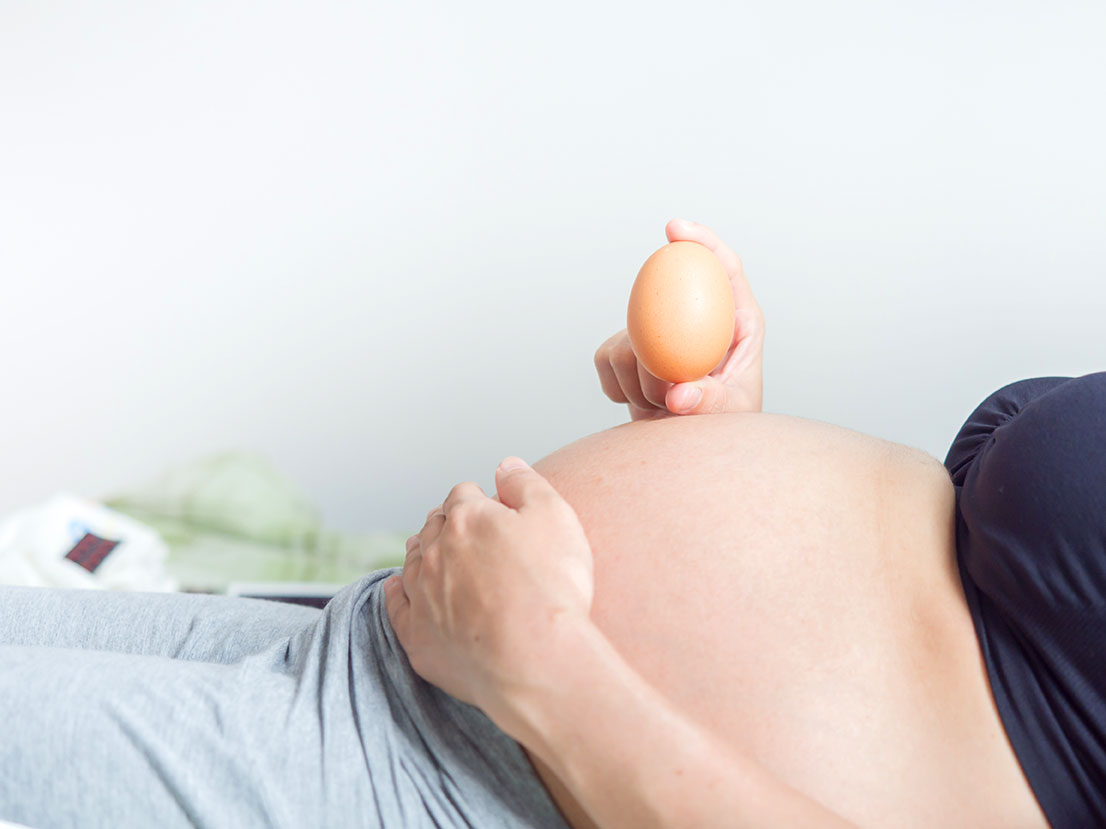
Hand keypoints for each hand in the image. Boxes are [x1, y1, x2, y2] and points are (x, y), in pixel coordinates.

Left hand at [384, 457, 593, 720]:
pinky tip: (400, 590)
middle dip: (449, 525)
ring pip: (412, 563)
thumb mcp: (555, 516)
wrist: (536, 660)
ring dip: (422, 555)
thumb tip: (506, 465)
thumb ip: (527, 484)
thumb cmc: (551, 587)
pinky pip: (396, 607)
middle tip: (466, 534)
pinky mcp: (418, 637)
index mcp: (468, 518)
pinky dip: (398, 594)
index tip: (492, 511)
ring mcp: (421, 596)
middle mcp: (435, 552)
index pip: (464, 495)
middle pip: (435, 526)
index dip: (480, 500)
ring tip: (434, 556)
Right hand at [595, 218, 764, 419]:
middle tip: (665, 392)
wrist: (692, 448)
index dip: (700, 240)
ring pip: (625, 341)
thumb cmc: (728, 427)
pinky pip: (605, 360)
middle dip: (655, 355)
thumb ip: (711, 404)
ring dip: (639, 384)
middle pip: (660, 303)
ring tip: (662, 406)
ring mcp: (655, 334)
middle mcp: (693, 320)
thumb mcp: (732, 415)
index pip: (722, 267)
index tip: (673, 231)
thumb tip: (677, 395)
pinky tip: (638, 402)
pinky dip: (617, 388)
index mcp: (735, 322)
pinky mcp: (625, 352)